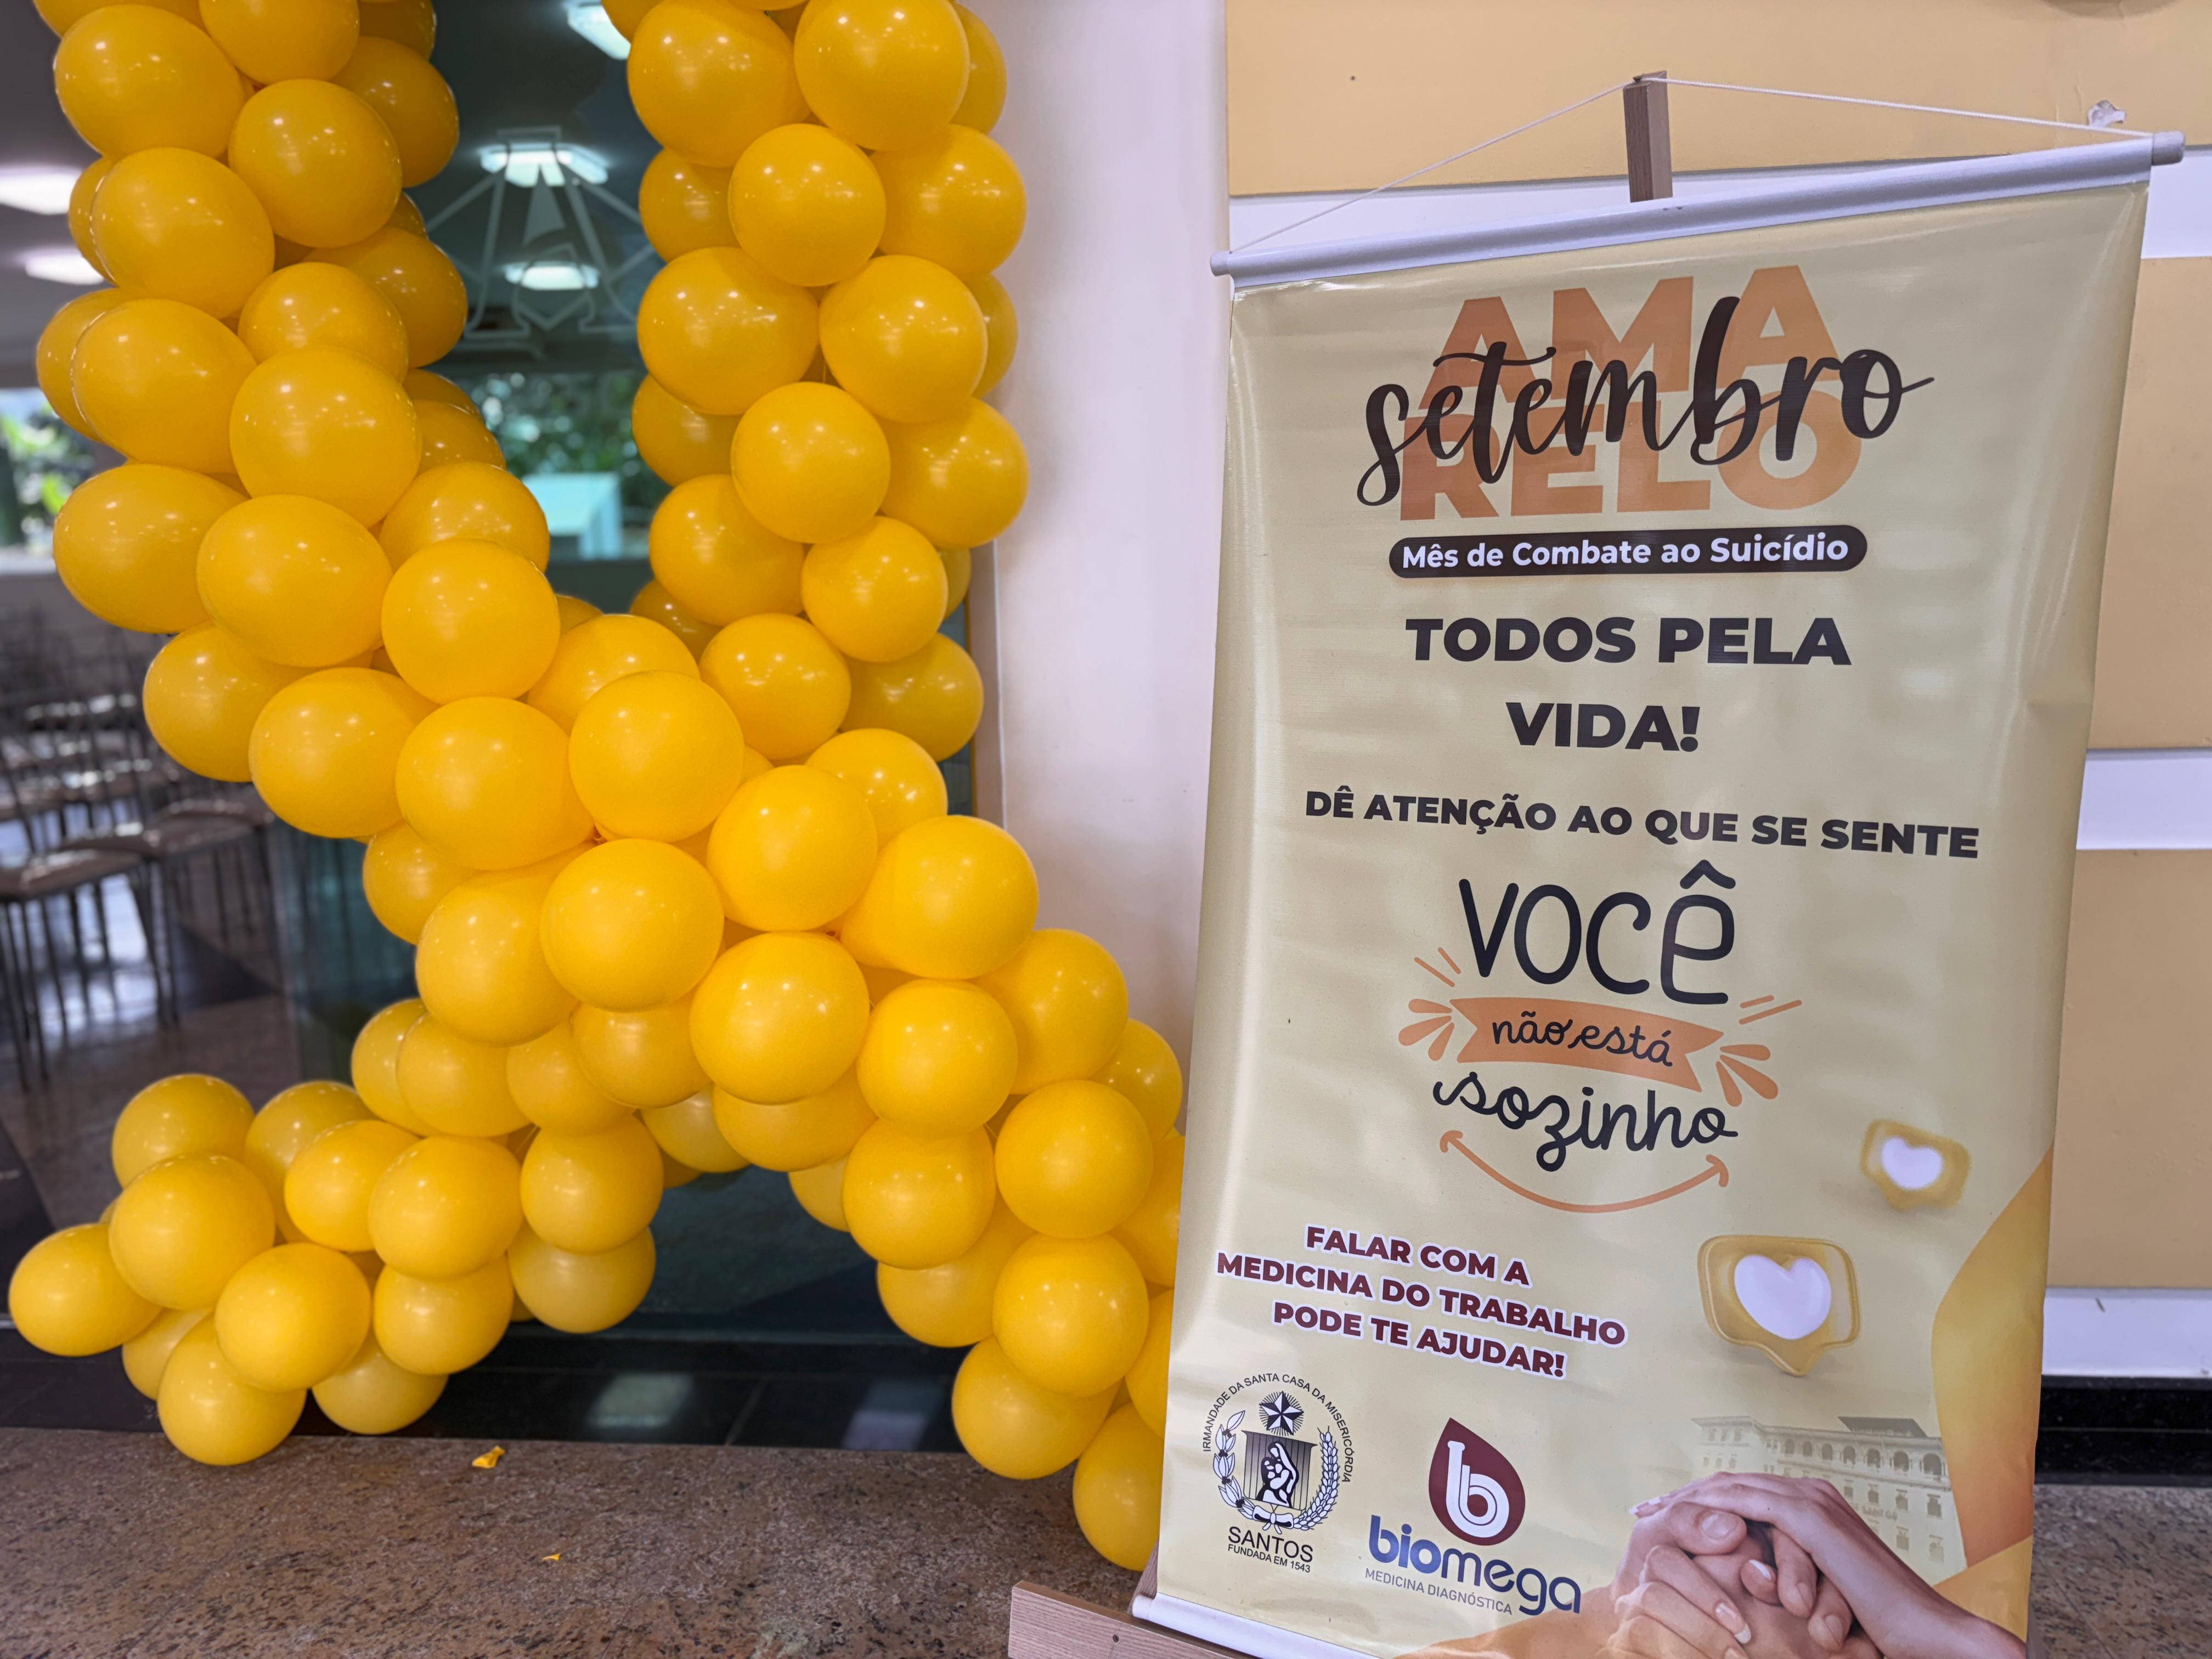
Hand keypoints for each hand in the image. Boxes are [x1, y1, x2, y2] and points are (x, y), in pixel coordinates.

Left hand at [1662, 1475, 2025, 1658]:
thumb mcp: (1820, 1592)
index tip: (1661, 1516)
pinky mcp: (1811, 1520)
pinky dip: (1712, 1510)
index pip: (1744, 1495)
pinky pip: (1748, 1505)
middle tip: (1641, 1509)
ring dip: (1687, 1500)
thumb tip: (1754, 1579)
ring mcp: (1812, 1502)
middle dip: (1682, 1497)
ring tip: (1651, 1514)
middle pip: (1730, 1484)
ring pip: (1732, 1489)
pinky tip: (1682, 1520)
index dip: (1700, 1504)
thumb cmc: (1876, 1623)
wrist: (1923, 1632)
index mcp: (1814, 1509)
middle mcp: (1811, 1495)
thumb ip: (1790, 1575)